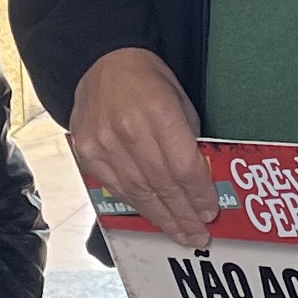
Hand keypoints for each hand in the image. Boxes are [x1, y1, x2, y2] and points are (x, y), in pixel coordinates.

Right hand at [69, 46, 216, 241]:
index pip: (185, 168)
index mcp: (159, 114)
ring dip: (162, 218)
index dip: (199, 196)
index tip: (210, 213)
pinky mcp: (87, 152)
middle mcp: (129, 131)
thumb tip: (200, 183)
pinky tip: (152, 216)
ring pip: (138, 193)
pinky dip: (137, 204)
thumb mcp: (181, 102)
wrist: (105, 62)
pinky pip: (116, 188)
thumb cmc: (149, 81)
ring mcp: (104, 143)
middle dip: (183, 216)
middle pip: (163, 186)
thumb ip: (188, 141)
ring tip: (179, 233)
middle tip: (197, 235)